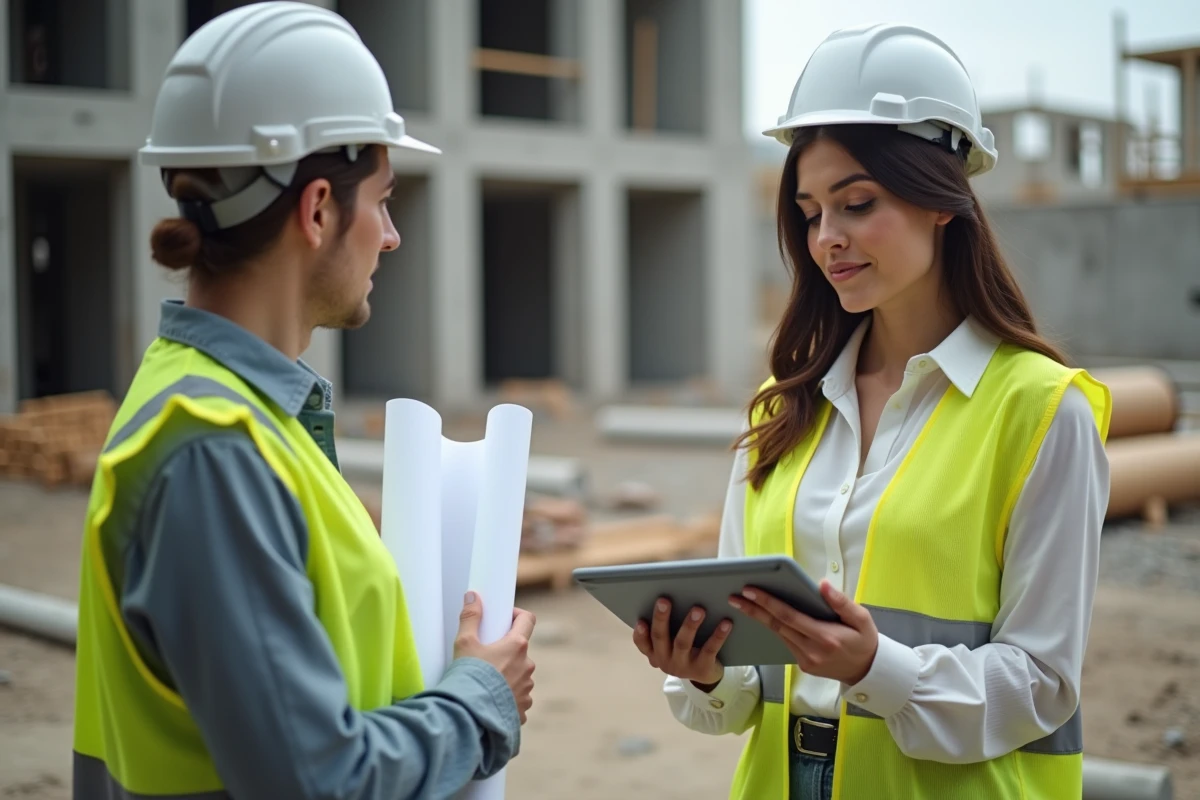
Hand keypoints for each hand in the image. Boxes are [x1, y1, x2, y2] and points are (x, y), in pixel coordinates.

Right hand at [453, 592, 536, 722]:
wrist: (469, 715)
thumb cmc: (468, 677)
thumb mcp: (465, 643)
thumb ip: (470, 617)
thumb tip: (473, 596)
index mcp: (517, 646)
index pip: (527, 619)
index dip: (517, 615)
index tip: (504, 619)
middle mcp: (527, 666)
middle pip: (520, 650)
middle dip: (506, 650)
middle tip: (486, 655)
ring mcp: (527, 688)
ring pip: (520, 675)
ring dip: (508, 675)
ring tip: (486, 682)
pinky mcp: (523, 708)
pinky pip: (518, 698)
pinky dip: (508, 697)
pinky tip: (491, 700)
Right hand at [632, 597, 733, 689]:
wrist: (706, 676)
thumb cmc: (685, 651)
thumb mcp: (671, 644)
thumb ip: (666, 627)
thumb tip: (667, 597)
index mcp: (655, 653)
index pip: (642, 644)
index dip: (640, 633)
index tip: (640, 620)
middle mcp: (665, 661)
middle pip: (660, 638)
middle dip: (661, 619)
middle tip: (664, 600)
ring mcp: (683, 667)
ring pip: (683, 643)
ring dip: (689, 625)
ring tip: (698, 609)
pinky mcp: (701, 668)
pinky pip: (709, 649)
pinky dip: (718, 635)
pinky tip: (725, 623)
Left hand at [729, 580, 877, 684]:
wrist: (868, 671)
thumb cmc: (865, 640)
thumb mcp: (861, 619)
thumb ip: (841, 602)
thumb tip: (821, 585)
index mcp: (826, 638)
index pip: (789, 617)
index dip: (768, 603)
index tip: (750, 591)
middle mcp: (812, 651)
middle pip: (777, 626)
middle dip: (753, 610)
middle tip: (734, 596)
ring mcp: (806, 661)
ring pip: (778, 635)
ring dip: (759, 618)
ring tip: (741, 602)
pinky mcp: (803, 665)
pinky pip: (785, 642)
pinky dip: (773, 628)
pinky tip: (761, 616)